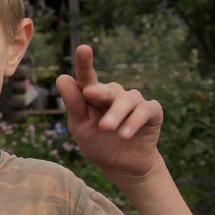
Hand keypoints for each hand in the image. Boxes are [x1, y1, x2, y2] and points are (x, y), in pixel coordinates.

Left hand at [55, 45, 163, 184]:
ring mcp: (134, 101)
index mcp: (94, 96)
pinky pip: (145, 110)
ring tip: (110, 129)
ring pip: (127, 99)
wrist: (122, 165)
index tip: (83, 48)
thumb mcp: (80, 127)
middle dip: (100, 93)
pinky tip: (125, 134)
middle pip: (108, 88)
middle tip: (91, 95)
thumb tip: (62, 78)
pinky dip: (134, 121)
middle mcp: (114, 95)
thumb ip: (74, 104)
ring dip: (117, 113)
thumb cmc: (98, 144)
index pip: (87, 77)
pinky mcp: (152, 111)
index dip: (85, 62)